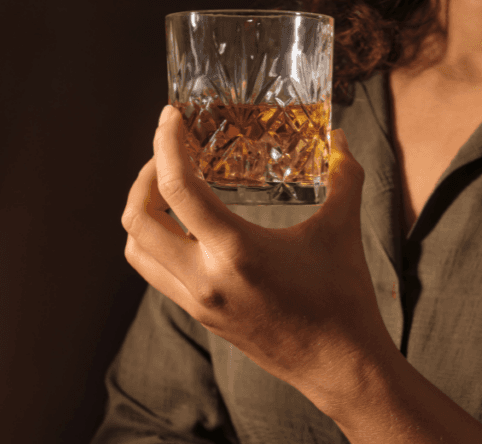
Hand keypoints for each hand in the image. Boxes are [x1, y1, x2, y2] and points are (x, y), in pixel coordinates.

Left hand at [121, 105, 392, 399]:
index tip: (171, 116)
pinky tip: (187, 225)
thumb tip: (341, 137)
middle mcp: (205, 279)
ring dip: (142, 211)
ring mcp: (198, 301)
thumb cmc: (343, 299)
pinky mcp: (201, 315)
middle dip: (144, 175)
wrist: (339, 365)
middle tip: (170, 152)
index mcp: (235, 253)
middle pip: (138, 219)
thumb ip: (344, 176)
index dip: (165, 144)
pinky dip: (156, 240)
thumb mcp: (343, 229)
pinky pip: (156, 273)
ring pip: (137, 250)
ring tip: (169, 186)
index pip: (177, 188)